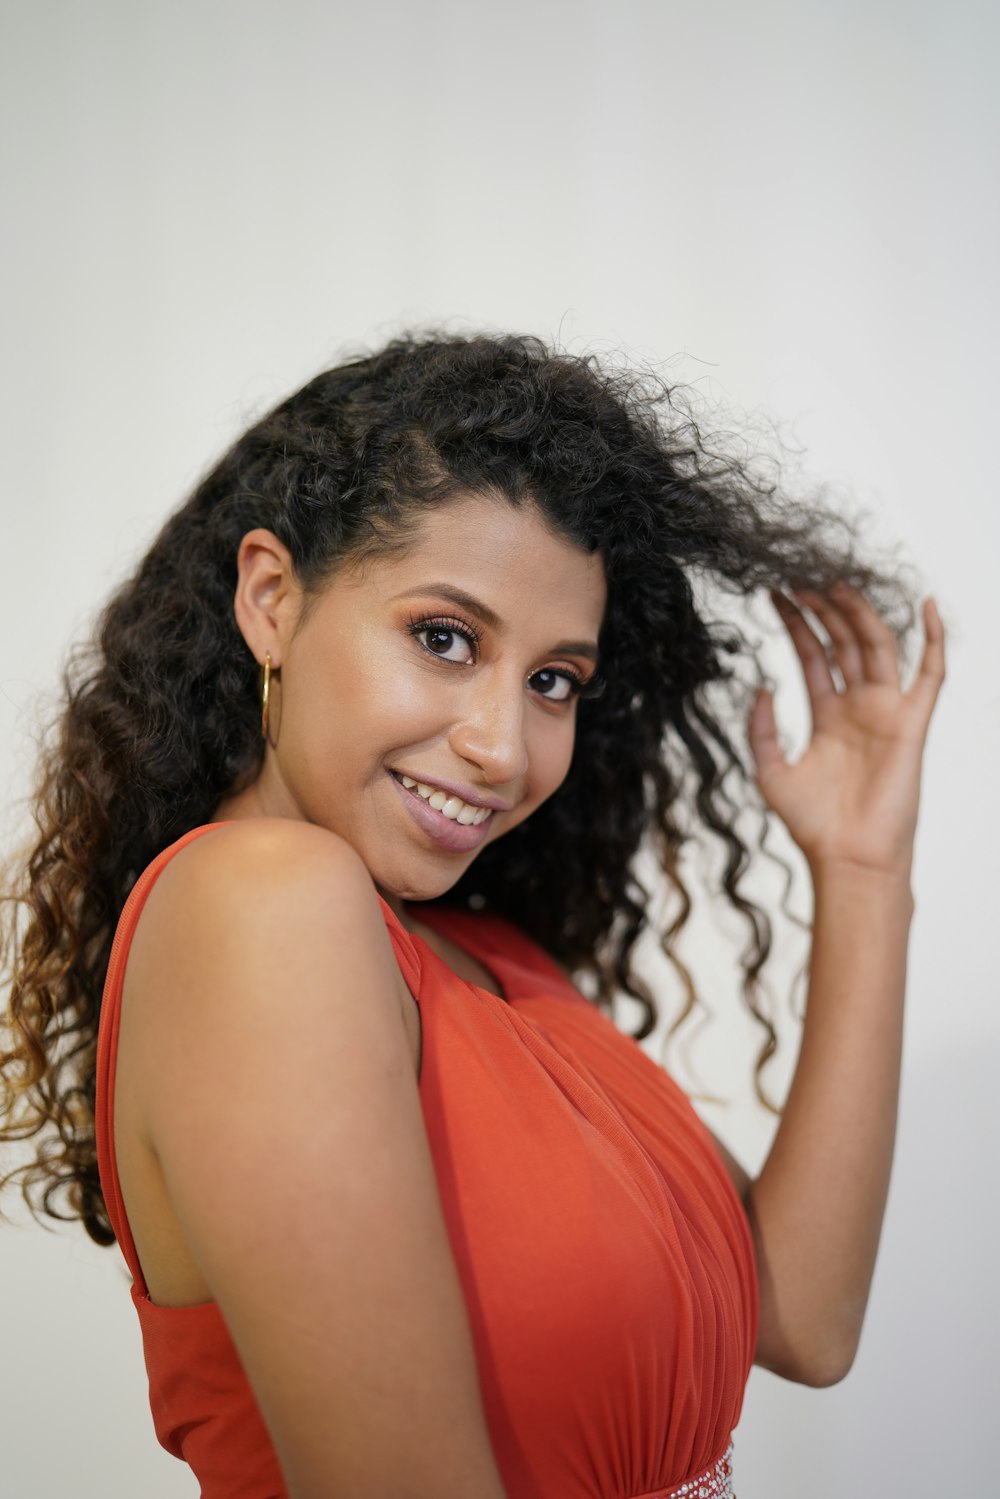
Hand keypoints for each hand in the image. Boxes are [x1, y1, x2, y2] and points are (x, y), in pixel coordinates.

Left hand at [747, 583, 945, 875]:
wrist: (848, 858)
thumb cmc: (812, 825)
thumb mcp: (771, 771)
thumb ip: (761, 728)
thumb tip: (760, 685)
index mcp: (828, 717)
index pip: (813, 656)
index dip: (796, 624)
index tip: (775, 594)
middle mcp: (859, 708)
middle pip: (844, 643)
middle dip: (824, 609)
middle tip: (801, 577)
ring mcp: (887, 712)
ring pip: (878, 647)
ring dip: (859, 613)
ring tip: (833, 583)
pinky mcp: (912, 723)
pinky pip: (931, 674)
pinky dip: (934, 639)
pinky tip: (926, 605)